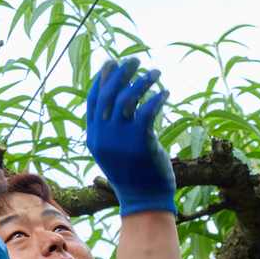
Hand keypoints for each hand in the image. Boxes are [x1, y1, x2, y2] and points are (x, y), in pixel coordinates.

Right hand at [85, 57, 175, 215]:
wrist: (144, 200)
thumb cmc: (132, 174)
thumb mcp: (113, 150)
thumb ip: (112, 128)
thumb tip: (121, 99)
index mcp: (93, 136)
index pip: (94, 99)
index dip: (102, 78)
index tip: (111, 62)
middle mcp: (103, 135)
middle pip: (109, 94)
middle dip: (121, 72)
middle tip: (134, 59)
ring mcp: (120, 139)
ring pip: (128, 99)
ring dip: (142, 81)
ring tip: (155, 72)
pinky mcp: (140, 142)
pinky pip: (148, 111)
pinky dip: (157, 98)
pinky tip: (165, 92)